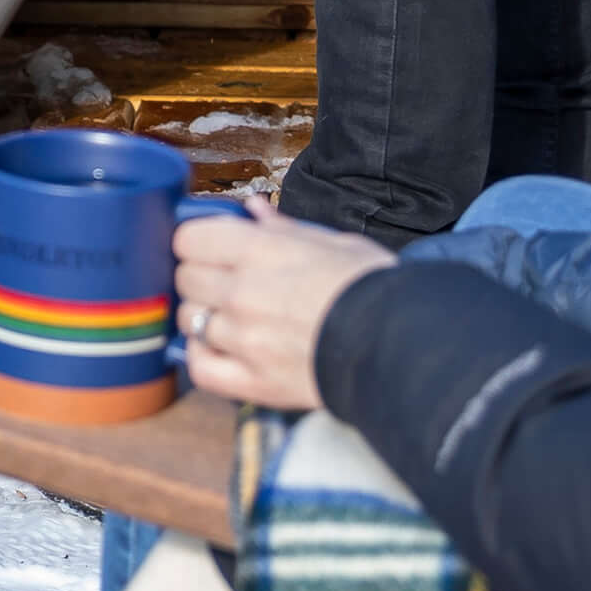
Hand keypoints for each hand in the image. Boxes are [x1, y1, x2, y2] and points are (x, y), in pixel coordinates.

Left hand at [174, 202, 392, 410]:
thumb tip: (252, 210)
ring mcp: (243, 339)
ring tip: (234, 318)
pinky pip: (199, 366)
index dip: (197, 242)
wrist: (406, 344)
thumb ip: (283, 228)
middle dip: (201, 277)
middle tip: (228, 283)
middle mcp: (243, 292)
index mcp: (262, 251)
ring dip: (205, 316)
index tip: (210, 248)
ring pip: (188, 320)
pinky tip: (222, 348)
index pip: (188, 238)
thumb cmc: (374, 288)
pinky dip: (202, 356)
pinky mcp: (252, 380)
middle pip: (185, 278)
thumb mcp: (334, 243)